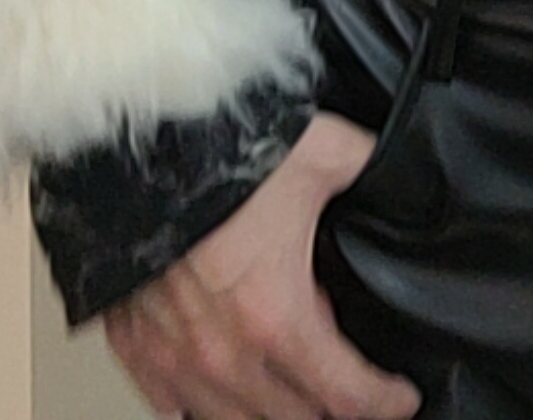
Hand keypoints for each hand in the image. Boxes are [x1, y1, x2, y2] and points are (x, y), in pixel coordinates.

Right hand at [103, 110, 422, 419]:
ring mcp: (174, 355)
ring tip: (288, 380)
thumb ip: (366, 167)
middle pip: (295, 418)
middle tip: (344, 375)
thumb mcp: (319, 153)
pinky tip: (216, 384)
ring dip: (269, 410)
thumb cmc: (216, 147)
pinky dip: (198, 402)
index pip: (347, 395)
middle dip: (329, 404)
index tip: (399, 398)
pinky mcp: (133, 343)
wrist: (133, 139)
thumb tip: (396, 164)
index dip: (385, 402)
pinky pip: (167, 404)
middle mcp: (224, 352)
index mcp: (276, 317)